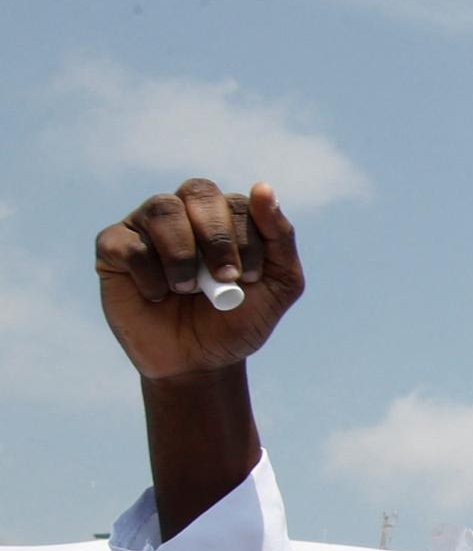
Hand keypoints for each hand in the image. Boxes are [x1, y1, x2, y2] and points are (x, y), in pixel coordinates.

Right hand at [95, 181, 303, 381]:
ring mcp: (145, 226)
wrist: (199, 362)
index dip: (247, 240)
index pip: (237, 202)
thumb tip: (263, 187)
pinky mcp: (113, 248)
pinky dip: (149, 273)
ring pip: (162, 209)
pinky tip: (158, 295)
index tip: (251, 280)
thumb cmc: (238, 319)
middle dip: (217, 237)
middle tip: (224, 279)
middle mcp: (184, 211)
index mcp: (225, 215)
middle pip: (198, 191)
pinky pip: (128, 243)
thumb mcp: (279, 285)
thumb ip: (280, 237)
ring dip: (183, 255)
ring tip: (188, 290)